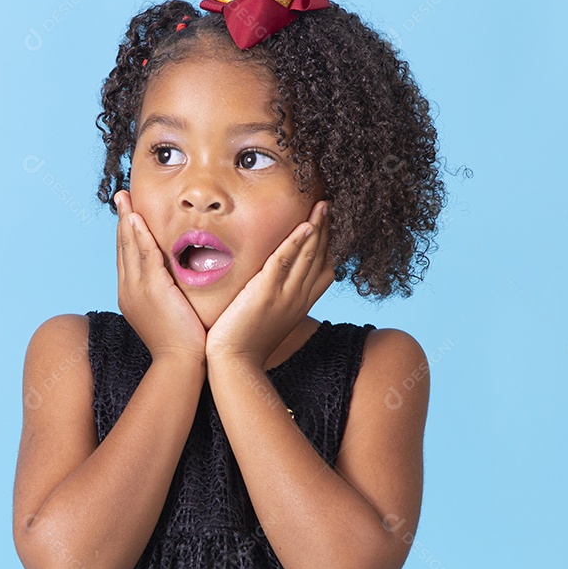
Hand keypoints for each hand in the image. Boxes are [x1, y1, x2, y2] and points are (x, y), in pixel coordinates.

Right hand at [115, 190, 206, 364]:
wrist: (180, 364)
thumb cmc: (182, 344)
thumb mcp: (171, 313)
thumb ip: (170, 294)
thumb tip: (178, 281)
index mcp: (131, 295)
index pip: (128, 257)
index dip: (126, 234)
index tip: (127, 214)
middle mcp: (129, 290)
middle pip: (123, 248)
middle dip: (122, 221)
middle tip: (121, 197)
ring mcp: (137, 289)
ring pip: (130, 248)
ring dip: (127, 220)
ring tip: (124, 199)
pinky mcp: (152, 289)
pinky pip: (144, 256)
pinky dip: (139, 235)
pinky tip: (135, 219)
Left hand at [205, 200, 334, 367]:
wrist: (235, 363)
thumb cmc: (246, 343)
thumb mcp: (269, 318)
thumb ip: (276, 298)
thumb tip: (271, 282)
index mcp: (300, 303)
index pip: (324, 269)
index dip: (330, 245)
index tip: (332, 224)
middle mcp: (298, 298)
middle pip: (320, 257)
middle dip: (327, 230)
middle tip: (331, 205)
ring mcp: (284, 295)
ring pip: (307, 256)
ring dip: (317, 228)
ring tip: (324, 205)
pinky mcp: (265, 293)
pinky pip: (284, 262)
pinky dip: (296, 243)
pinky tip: (305, 225)